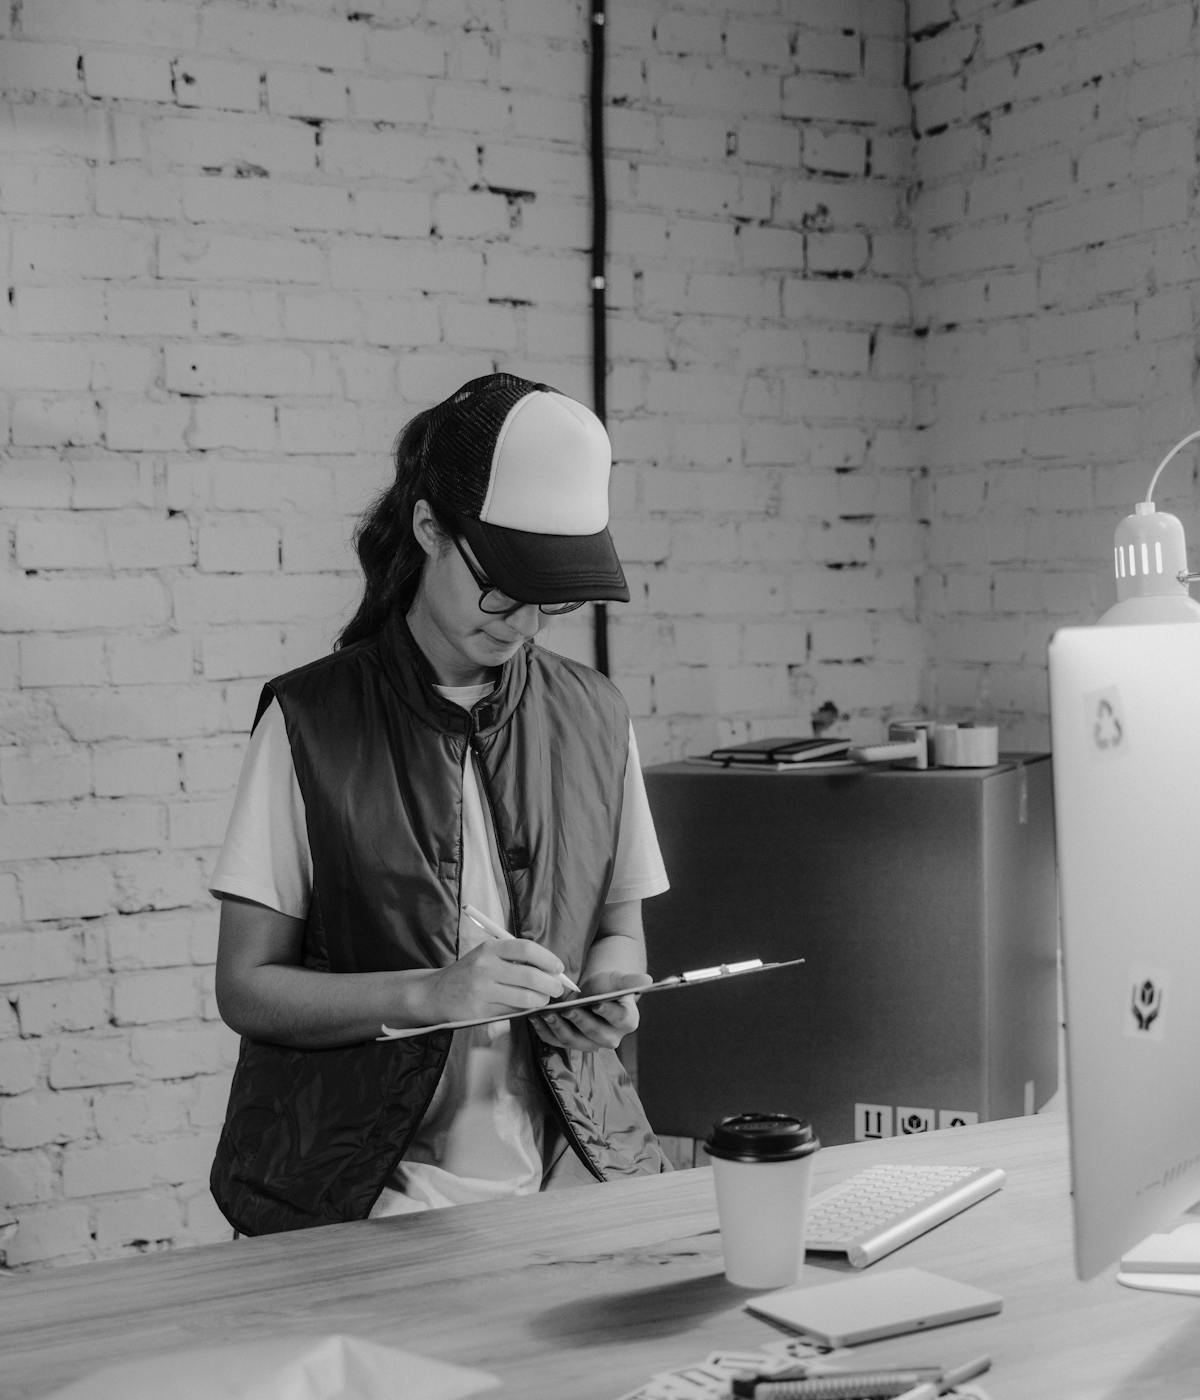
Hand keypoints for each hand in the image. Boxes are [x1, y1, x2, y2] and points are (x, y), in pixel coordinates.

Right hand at [422, 937, 568, 1025]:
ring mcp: (481, 991)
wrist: (436, 993)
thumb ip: (514, 959)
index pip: (526, 949)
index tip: (558, 968)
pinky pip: (512, 1012)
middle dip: (551, 985)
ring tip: (543, 1000)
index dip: (548, 958)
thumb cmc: (470, 972)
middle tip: (558, 989)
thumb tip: (551, 970)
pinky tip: (525, 1008)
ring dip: (541, 1001)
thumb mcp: (487, 955)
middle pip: (530, 976)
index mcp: (490, 949)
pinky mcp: (479, 1012)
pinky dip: (524, 1011)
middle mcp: (485, 967)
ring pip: (524, 998)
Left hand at [533, 970, 651, 1052]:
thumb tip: (648, 979)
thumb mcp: (618, 979)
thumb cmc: (608, 984)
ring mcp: (588, 1043)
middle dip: (579, 1022)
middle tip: (566, 1009)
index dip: (608, 1013)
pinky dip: (544, 1031)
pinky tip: (535, 1018)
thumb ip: (629, 981)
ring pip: (573, 1041)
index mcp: (627, 1021)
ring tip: (547, 1013)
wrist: (594, 991)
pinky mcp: (569, 1043)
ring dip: (558, 1028)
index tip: (596, 1004)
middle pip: (595, 1034)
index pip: (620, 1020)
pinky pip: (556, 1041)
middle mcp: (610, 1037)